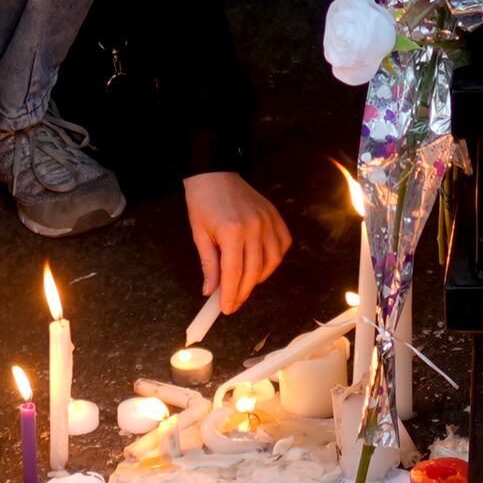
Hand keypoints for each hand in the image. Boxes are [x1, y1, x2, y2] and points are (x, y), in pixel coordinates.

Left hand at [183, 168, 291, 318]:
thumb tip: (211, 291)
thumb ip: (209, 264)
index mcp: (232, 231)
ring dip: (260, 278)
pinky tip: (261, 264)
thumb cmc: (203, 202)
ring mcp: (268, 221)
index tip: (227, 308)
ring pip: (272, 261)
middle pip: (254, 271)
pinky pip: (282, 245)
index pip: (234, 272)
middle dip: (244, 292)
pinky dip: (274, 259)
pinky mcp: (275, 217)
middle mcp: (255, 227)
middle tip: (234, 303)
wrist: (215, 174)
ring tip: (245, 284)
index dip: (231, 294)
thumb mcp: (199, 235)